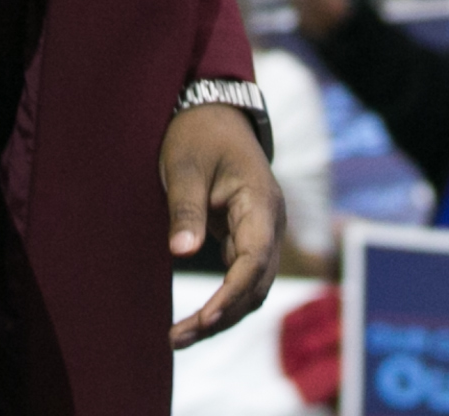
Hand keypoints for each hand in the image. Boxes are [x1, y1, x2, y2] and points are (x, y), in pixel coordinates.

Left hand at [163, 104, 282, 347]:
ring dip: (222, 314)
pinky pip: (242, 276)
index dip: (230, 295)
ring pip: (252, 286)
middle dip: (222, 315)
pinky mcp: (248, 236)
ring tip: (180, 336)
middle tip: (177, 337)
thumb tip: (182, 254)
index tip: (203, 319)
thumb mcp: (184, 167)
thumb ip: (185, 210)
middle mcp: (270, 221)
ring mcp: (263, 231)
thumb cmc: (197, 135)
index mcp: (260, 202)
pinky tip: (196, 318)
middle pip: (256, 283)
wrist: (212, 111)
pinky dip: (223, 300)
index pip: (254, 260)